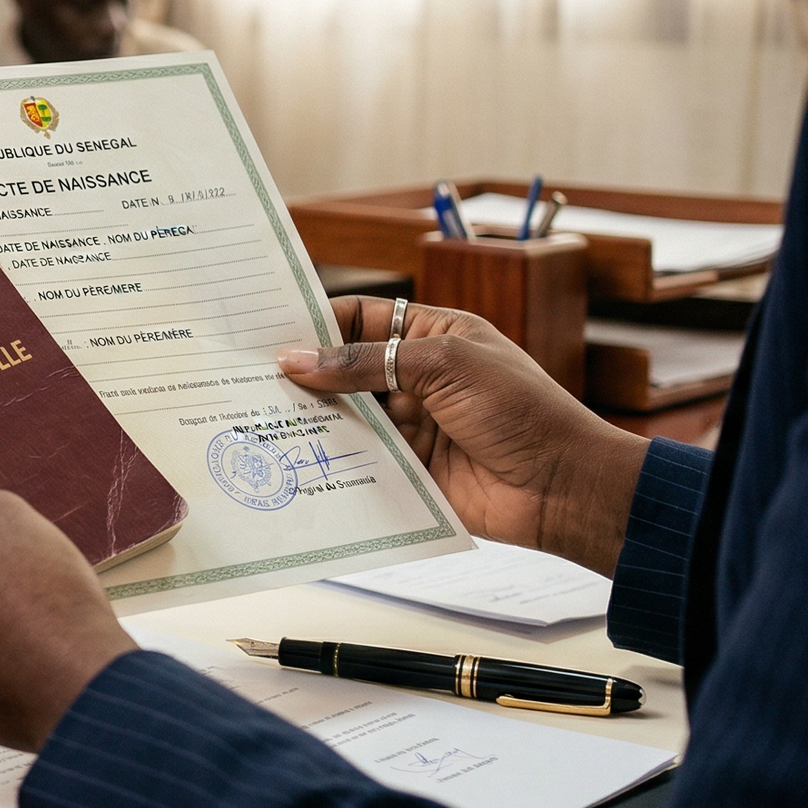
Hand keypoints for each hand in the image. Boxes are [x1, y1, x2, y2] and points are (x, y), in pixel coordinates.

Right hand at [277, 297, 650, 575]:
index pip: (360, 320)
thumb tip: (296, 359)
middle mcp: (415, 378)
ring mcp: (410, 425)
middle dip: (302, 374)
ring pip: (345, 416)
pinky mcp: (406, 469)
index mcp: (432, 336)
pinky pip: (358, 459)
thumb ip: (366, 362)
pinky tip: (290, 456)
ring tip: (255, 416)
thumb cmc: (521, 411)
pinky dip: (328, 458)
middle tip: (245, 377)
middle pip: (344, 370)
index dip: (316, 324)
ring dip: (310, 418)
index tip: (266, 332)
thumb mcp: (444, 366)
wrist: (563, 486)